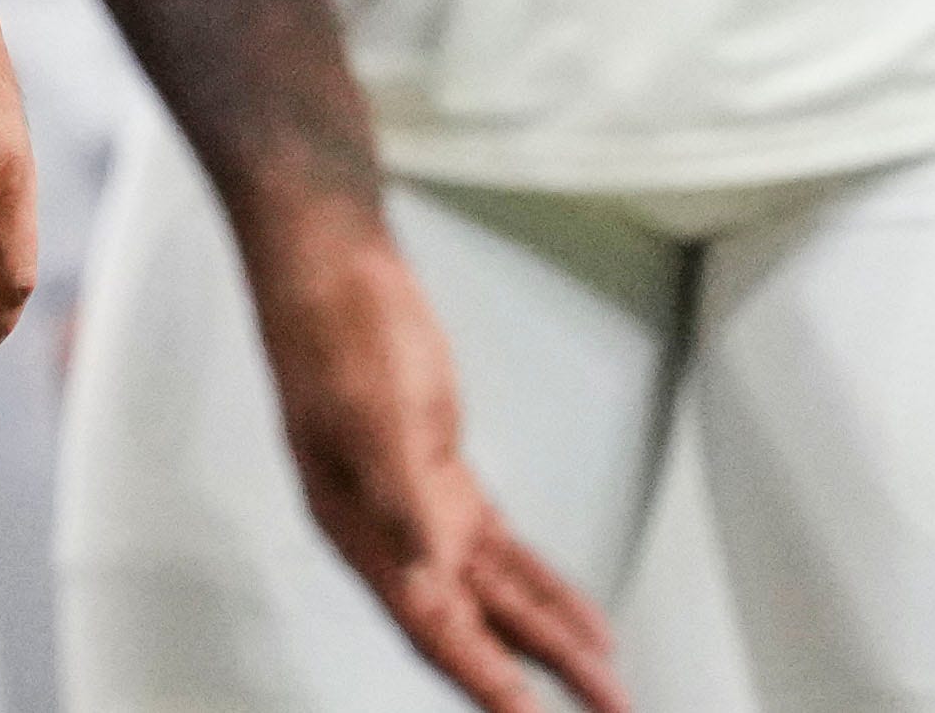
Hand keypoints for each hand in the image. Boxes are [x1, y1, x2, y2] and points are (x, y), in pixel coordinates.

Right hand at [249, 210, 625, 712]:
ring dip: (549, 640)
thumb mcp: (372, 416)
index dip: (482, 679)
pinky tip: (576, 617)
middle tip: (599, 710)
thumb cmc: (332, 330)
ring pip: (494, 595)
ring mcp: (418, 503)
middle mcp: (388, 528)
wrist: (331, 265)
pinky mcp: (443, 476)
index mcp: (357, 525)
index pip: (431, 624)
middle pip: (471, 625)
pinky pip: (504, 554)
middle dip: (534, 676)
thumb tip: (429, 569)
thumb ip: (401, 498)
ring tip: (603, 684)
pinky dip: (543, 588)